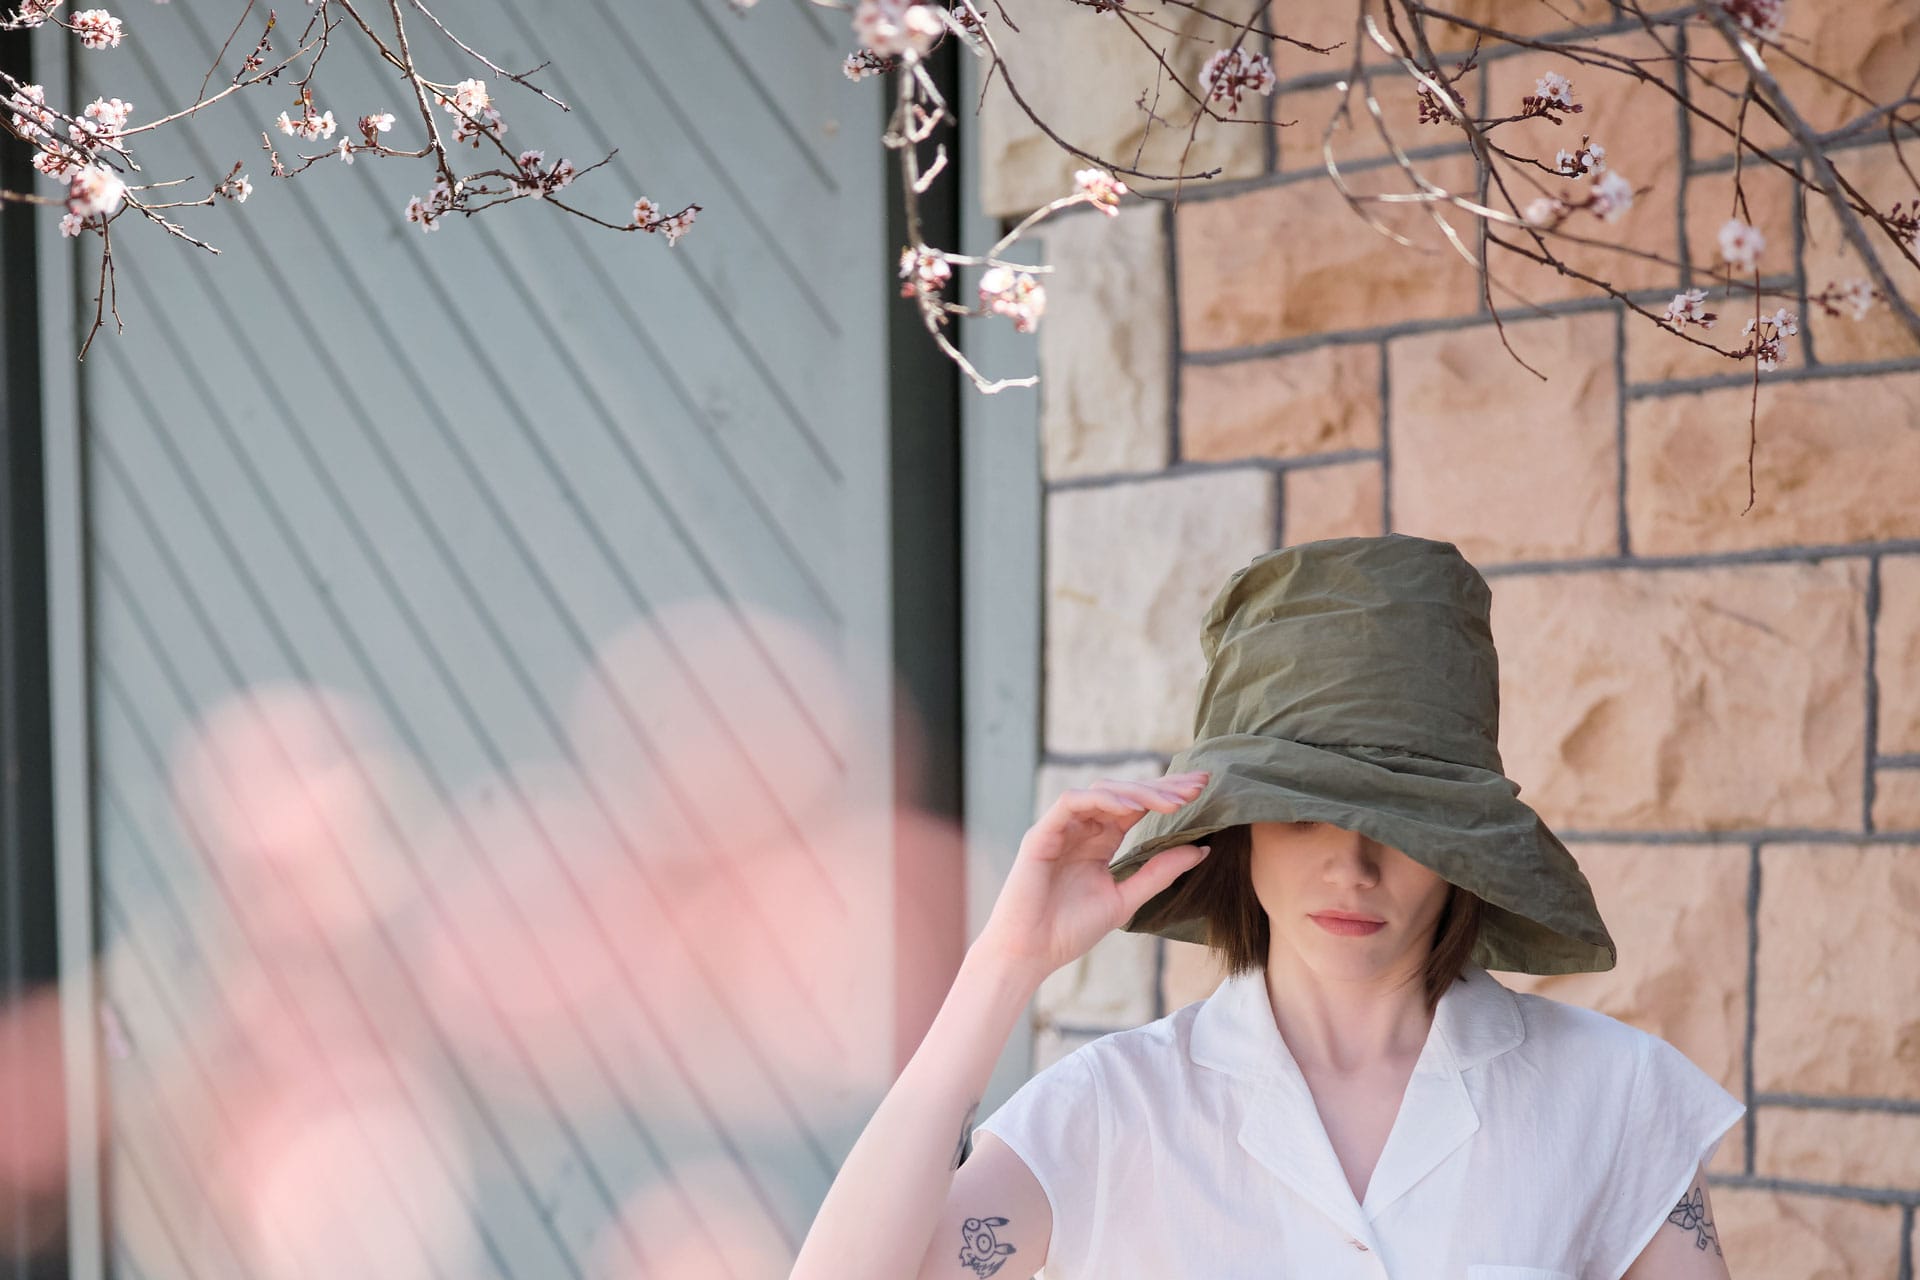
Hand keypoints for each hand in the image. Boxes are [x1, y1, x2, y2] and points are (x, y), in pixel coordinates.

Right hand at [972, 771, 1211, 981]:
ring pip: (1101, 792)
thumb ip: (1159, 873)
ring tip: (1172, 802)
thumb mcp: (1125, 899)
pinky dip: (1102, 800)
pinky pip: (1072, 803)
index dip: (1167, 796)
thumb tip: (1202, 849)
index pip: (1137, 807)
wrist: (1029, 954)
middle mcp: (1081, 828)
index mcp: (1100, 841)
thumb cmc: (1070, 930)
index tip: (1203, 792)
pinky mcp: (1042, 834)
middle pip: (1124, 793)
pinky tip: (1131, 807)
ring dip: (1138, 793)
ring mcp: (1061, 828)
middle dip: (1161, 787)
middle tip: (1198, 786)